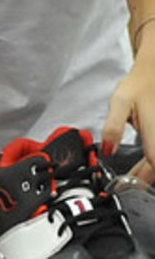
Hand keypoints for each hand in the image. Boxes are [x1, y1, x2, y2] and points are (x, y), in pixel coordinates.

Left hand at [101, 41, 154, 176]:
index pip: (154, 162)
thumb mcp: (119, 103)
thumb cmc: (138, 85)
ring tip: (130, 179)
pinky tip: (140, 165)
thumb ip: (113, 128)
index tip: (127, 186)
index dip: (141, 178)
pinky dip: (149, 161)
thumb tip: (107, 150)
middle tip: (126, 186)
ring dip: (147, 171)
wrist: (153, 72)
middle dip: (143, 178)